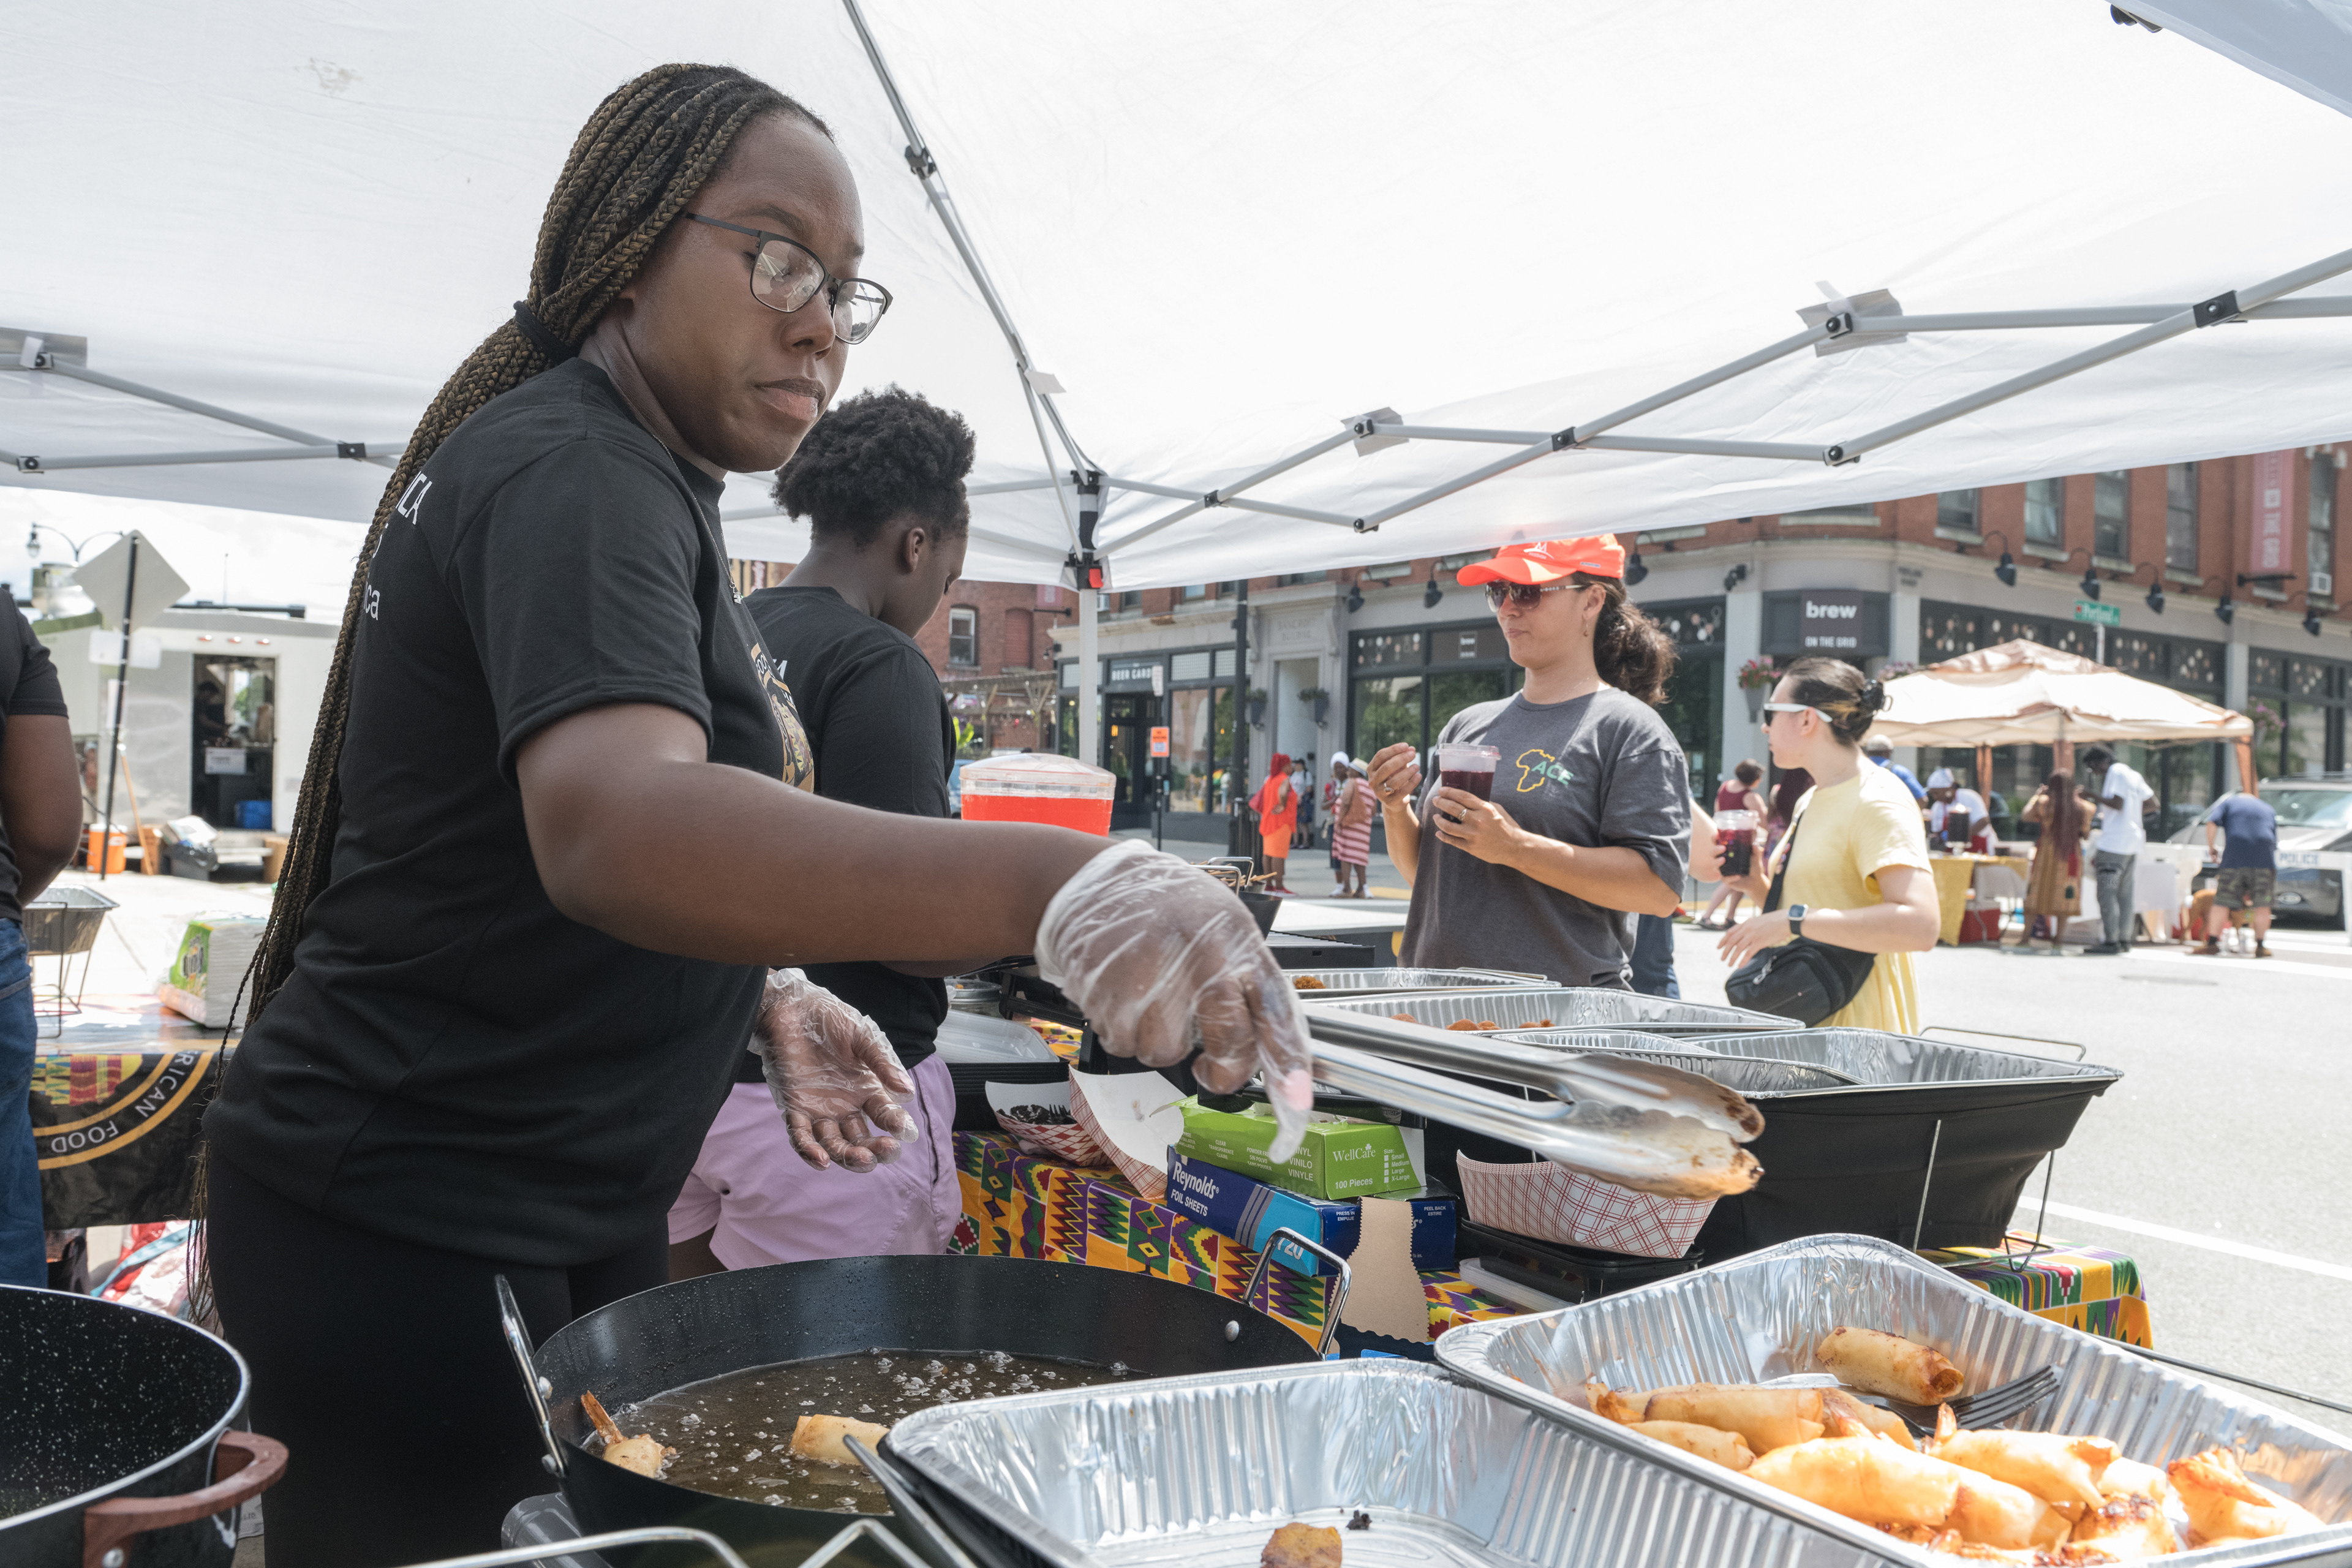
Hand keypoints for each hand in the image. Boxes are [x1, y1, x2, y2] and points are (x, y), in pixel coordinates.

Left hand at [751, 969, 917, 1172]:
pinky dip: (809, 1151)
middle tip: (887, 1150)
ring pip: (835, 1144)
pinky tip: (822, 1160)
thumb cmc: (831, 1019)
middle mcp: (846, 1106)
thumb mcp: (863, 1036)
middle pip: (862, 1139)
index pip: (886, 1115)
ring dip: (848, 1157)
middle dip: (876, 1149)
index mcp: (867, 1089)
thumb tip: (907, 1092)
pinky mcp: (794, 1107)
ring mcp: (820, 1110)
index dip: (897, 1125)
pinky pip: (800, 1136)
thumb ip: (882, 1062)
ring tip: (862, 1159)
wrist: (793, 1008)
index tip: (906, 1131)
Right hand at [1035, 840, 1313, 1158]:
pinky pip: (1122, 1044)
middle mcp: (1197, 957)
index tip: (1296, 1099)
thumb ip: (1248, 982)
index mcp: (1235, 940)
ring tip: (1152, 1000)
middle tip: (1211, 1070)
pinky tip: (1123, 996)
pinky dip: (1123, 1032)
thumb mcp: (1223, 926)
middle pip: (1228, 1042)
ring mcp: (1149, 975)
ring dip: (1158, 1041)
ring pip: (1165, 1053)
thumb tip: (1277, 1052)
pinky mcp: (1105, 991)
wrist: (1095, 881)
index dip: (1288, 1061)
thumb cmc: (1167, 906)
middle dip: (1223, 1071)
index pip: (1275, 1009)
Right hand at [1366, 743, 1422, 810]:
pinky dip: (1412, 783)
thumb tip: (1411, 749)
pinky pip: (1402, 791)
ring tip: (1417, 766)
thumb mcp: (1397, 767)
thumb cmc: (1394, 779)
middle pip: (1386, 767)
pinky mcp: (1389, 802)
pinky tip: (1419, 776)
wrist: (1394, 801)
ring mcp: (1379, 792)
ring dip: (1407, 772)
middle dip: (1401, 759)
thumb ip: (1402, 757)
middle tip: (1413, 754)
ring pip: (1394, 781)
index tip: (1406, 745)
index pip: (1380, 756)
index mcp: (1371, 769)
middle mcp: (1372, 780)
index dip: (1393, 749)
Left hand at [1428, 787, 1526, 864]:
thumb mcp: (1496, 810)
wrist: (1515, 847)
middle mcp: (1477, 821)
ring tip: (1435, 817)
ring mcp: (1473, 835)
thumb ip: (1481, 805)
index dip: (1449, 792)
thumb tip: (1465, 800)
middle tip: (1436, 800)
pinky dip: (1443, 836)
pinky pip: (1452, 841)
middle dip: (1441, 802)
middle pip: (1452, 808)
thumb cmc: (1507, 826)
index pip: (1462, 797)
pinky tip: (1438, 833)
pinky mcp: (1470, 847)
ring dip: (1438, 820)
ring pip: (1448, 826)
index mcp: (1484, 809)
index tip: (1442, 791)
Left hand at [1717, 908, 1792, 968]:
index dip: (1723, 940)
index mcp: (1747, 923)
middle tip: (1722, 958)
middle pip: (1731, 941)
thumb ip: (1752, 928)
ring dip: (1732, 957)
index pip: (1730, 932)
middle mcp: (1747, 928)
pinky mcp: (1759, 942)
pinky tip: (1740, 966)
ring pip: (1738, 948)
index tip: (1719, 947)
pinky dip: (1743, 960)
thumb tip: (1747, 936)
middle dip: (1725, 951)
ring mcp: (1753, 935)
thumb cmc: (1776, 921)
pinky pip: (1748, 953)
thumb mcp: (1759, 921)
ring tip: (1729, 964)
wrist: (1786, 920)